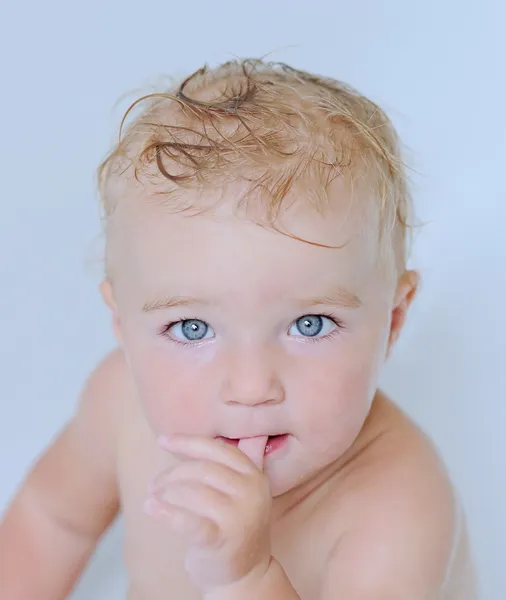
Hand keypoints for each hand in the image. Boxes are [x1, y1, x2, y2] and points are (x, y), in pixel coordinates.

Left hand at [144, 435, 271, 592]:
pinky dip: (165, 513)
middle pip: (202, 470)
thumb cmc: (234, 525)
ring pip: (192, 492)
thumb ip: (239, 464)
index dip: (188, 443)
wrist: (245, 575)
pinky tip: (149, 507)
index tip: (163, 440)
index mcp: (255, 476)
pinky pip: (188, 522)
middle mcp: (251, 493)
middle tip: (154, 483)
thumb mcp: (243, 492)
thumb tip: (243, 431)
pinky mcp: (222, 541)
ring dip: (166, 493)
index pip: (218, 450)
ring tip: (153, 497)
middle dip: (172, 473)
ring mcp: (239, 517)